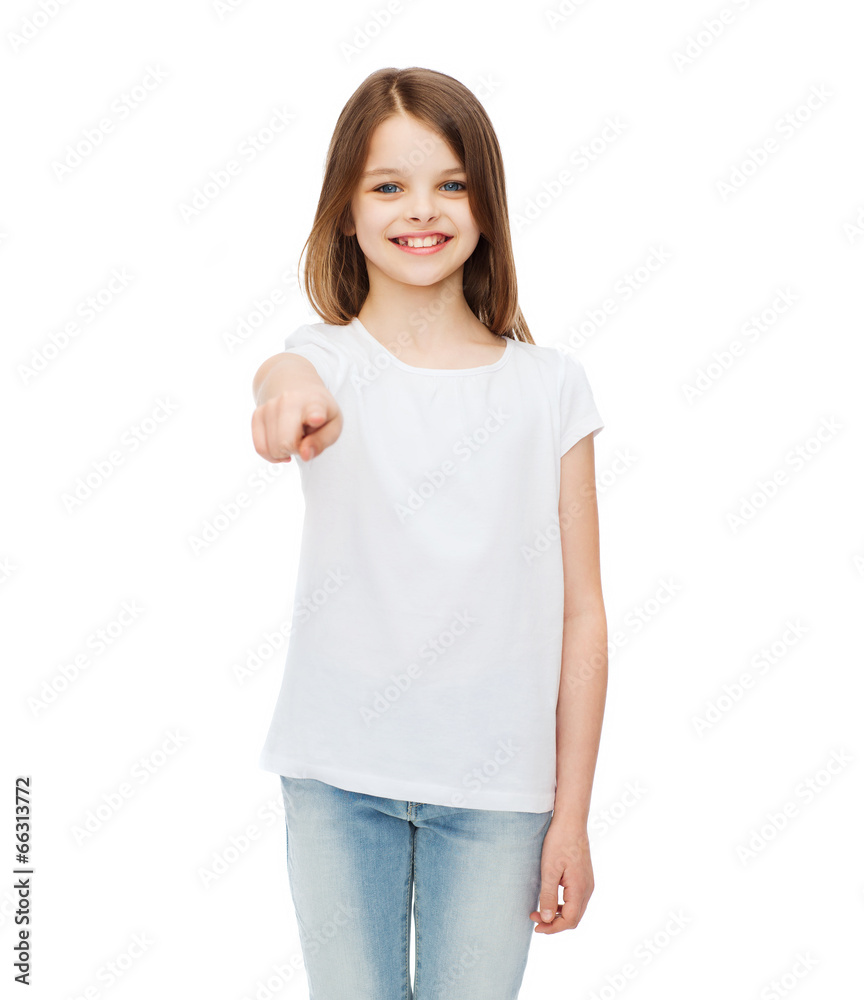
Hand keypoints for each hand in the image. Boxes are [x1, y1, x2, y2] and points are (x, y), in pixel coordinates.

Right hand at [251, 387, 341, 463]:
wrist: (299, 391)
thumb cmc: (320, 413)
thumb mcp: (333, 427)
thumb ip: (321, 442)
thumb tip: (304, 455)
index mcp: (315, 402)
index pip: (314, 411)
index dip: (315, 416)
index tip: (317, 418)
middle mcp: (289, 400)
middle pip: (286, 443)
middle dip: (296, 451)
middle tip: (304, 440)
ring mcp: (269, 406)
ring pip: (272, 449)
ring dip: (284, 451)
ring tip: (294, 437)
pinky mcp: (257, 415)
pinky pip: (260, 448)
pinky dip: (272, 454)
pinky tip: (282, 445)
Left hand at [530, 818, 593, 933]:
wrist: (571, 822)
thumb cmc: (559, 842)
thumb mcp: (549, 869)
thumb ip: (547, 895)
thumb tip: (546, 919)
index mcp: (580, 889)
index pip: (569, 920)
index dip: (553, 928)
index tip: (536, 928)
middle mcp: (588, 889)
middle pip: (574, 918)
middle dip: (554, 923)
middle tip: (534, 920)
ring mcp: (588, 883)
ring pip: (575, 910)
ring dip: (557, 914)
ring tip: (538, 911)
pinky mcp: (584, 878)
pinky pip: (575, 900)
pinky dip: (562, 905)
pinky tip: (549, 899)